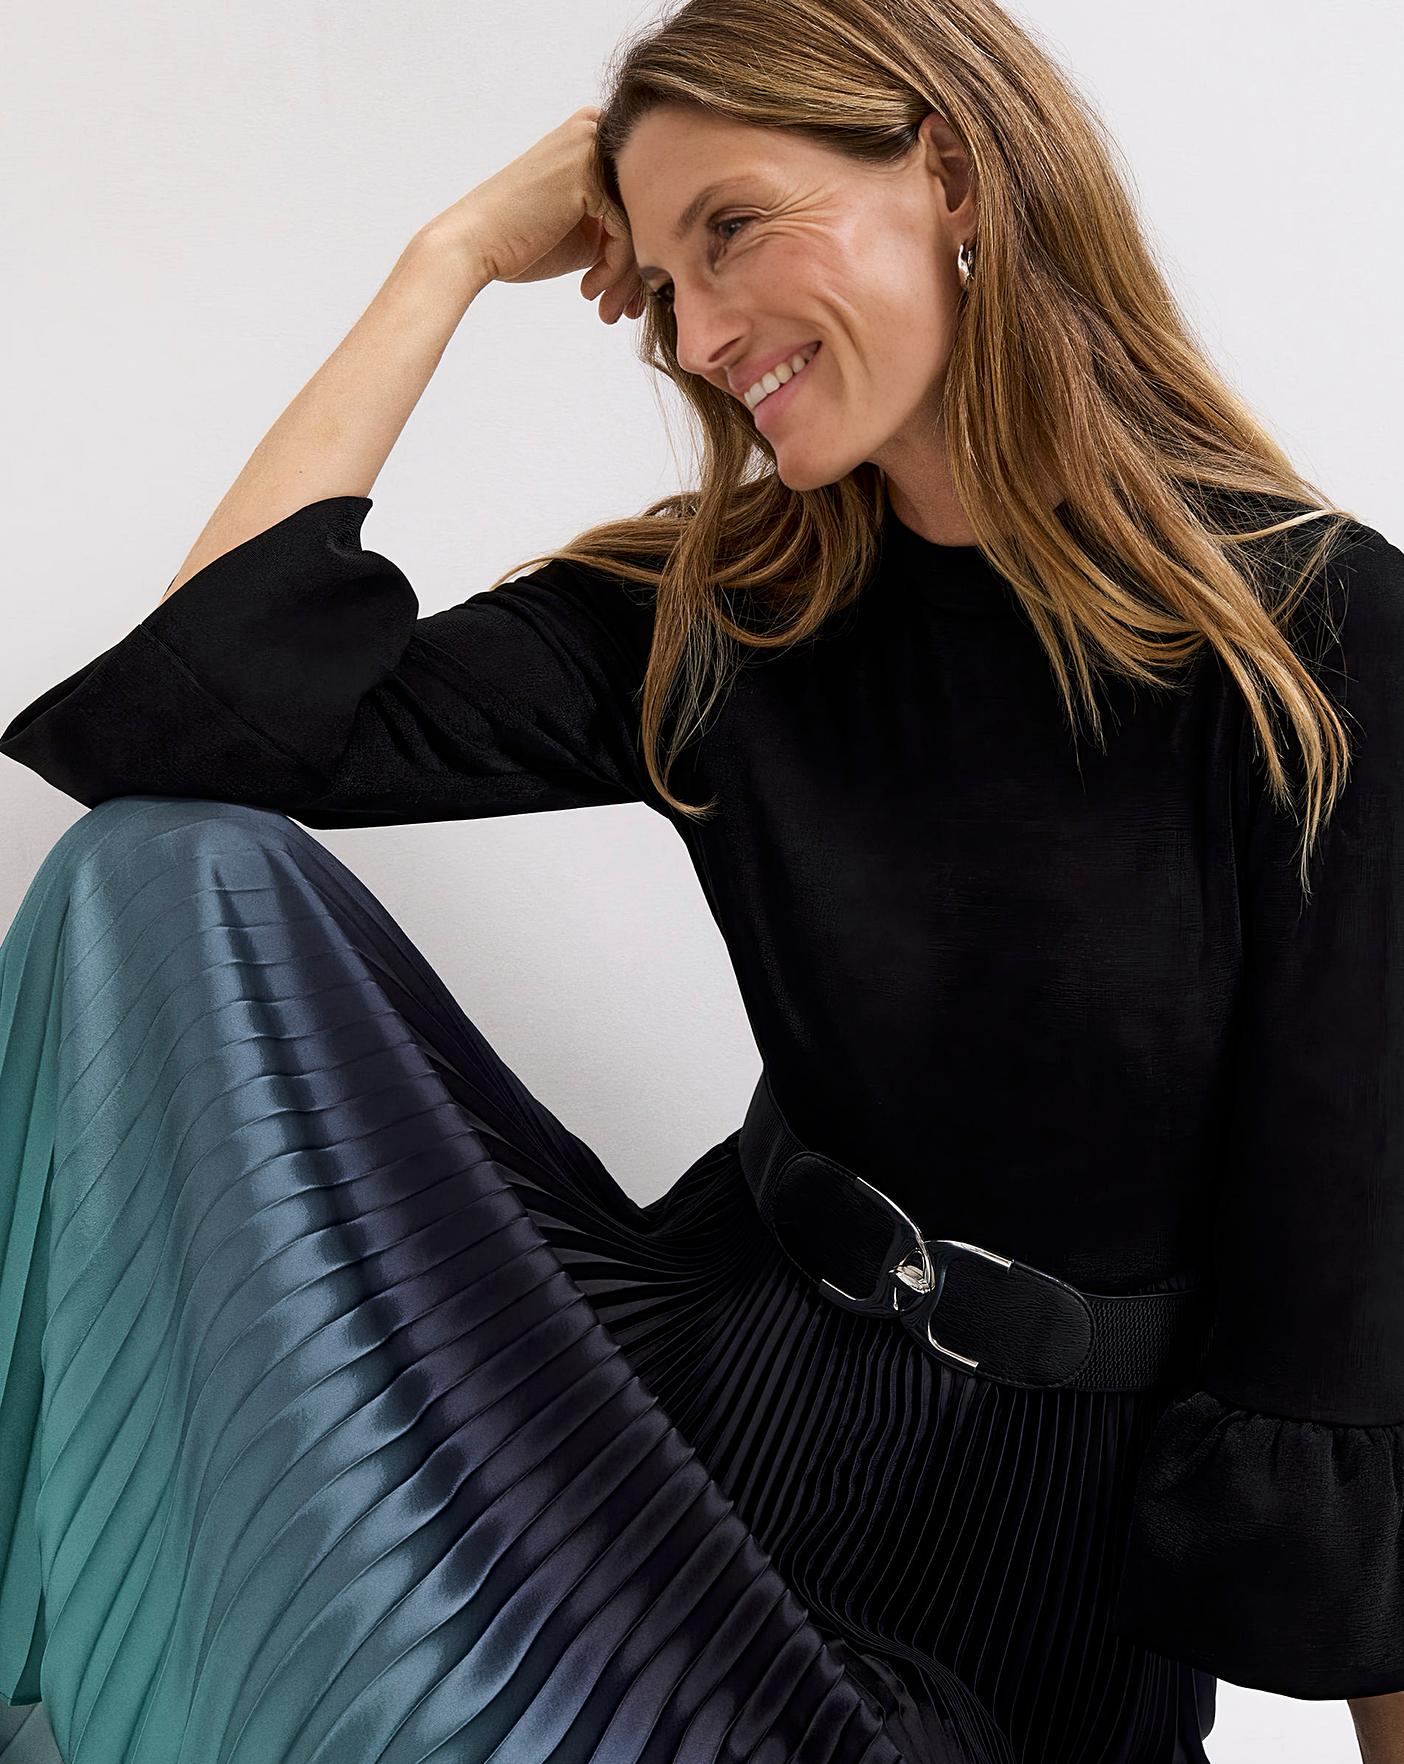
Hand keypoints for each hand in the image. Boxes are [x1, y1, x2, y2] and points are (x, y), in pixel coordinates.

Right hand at [415, 104, 644, 324]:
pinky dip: (613, 270)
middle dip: (636, 268)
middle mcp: (595, 128)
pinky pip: (625, 233)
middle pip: (644, 206)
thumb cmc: (521, 241)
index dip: (638, 249)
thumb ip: (620, 222)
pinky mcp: (588, 177)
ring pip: (639, 222)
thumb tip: (671, 248)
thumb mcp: (583, 228)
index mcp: (594, 132)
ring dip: (626, 276)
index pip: (639, 193)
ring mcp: (591, 148)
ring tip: (606, 308)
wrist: (473, 246)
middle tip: (620, 310)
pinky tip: (588, 288)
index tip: (624, 295)